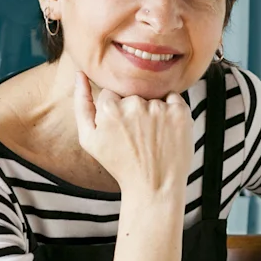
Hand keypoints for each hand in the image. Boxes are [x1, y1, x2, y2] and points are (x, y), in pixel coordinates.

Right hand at [72, 70, 191, 198]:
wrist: (154, 187)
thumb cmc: (120, 164)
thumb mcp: (89, 139)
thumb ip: (81, 104)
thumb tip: (80, 74)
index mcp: (109, 108)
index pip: (112, 94)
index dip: (116, 112)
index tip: (121, 131)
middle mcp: (134, 104)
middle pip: (132, 94)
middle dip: (134, 110)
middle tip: (137, 138)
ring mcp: (159, 108)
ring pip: (153, 96)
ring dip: (153, 111)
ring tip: (152, 138)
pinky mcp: (180, 113)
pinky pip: (173, 98)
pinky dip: (171, 111)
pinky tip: (167, 132)